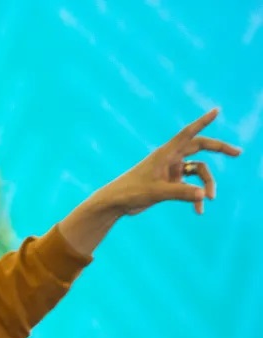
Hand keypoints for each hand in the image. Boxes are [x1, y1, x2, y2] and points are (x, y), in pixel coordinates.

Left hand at [92, 108, 241, 216]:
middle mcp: (170, 159)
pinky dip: (196, 196)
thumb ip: (180, 193)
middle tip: (238, 153)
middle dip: (219, 149)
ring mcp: (171, 171)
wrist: (116, 203)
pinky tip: (199, 210)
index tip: (217, 110)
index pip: (188, 133)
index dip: (203, 121)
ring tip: (209, 198)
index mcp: (165, 153)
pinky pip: (190, 186)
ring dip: (206, 184)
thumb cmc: (131, 192)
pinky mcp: (170, 183)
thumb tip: (203, 195)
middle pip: (200, 148)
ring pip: (198, 171)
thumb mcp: (157, 192)